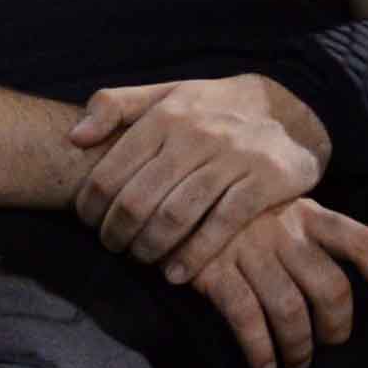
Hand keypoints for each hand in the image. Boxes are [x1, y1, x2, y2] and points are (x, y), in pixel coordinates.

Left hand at [70, 74, 329, 273]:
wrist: (293, 105)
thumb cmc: (216, 108)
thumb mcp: (166, 94)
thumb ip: (115, 106)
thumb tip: (75, 138)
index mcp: (165, 115)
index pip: (112, 171)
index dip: (92, 207)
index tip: (90, 224)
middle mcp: (197, 134)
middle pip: (139, 199)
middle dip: (118, 233)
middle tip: (115, 248)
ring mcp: (234, 158)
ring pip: (177, 216)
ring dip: (151, 248)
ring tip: (143, 259)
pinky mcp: (266, 181)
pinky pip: (222, 225)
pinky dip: (195, 255)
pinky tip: (178, 273)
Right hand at [179, 196, 367, 367]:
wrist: (173, 196)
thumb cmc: (240, 213)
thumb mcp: (283, 210)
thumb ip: (314, 240)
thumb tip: (341, 295)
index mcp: (311, 215)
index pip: (365, 245)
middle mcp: (286, 231)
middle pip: (331, 289)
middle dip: (337, 327)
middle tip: (330, 342)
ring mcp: (250, 251)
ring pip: (291, 310)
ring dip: (299, 347)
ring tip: (297, 362)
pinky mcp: (214, 271)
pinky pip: (246, 319)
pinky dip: (260, 350)